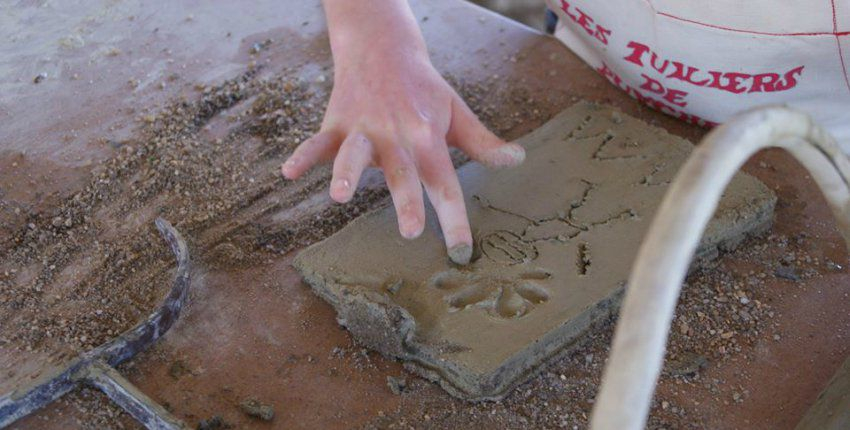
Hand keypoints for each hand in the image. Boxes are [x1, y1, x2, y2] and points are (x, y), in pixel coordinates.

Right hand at [282, 0, 524, 264]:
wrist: (383, 48)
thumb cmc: (423, 89)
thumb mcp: (456, 112)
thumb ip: (483, 143)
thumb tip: (517, 160)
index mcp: (427, 139)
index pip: (445, 183)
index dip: (455, 218)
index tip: (461, 250)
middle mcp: (396, 137)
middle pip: (402, 173)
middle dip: (406, 200)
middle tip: (411, 230)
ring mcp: (364, 129)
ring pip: (354, 154)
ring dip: (347, 173)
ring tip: (339, 196)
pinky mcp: (338, 122)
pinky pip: (318, 141)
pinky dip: (303, 155)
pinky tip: (288, 172)